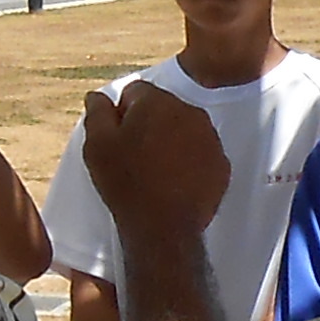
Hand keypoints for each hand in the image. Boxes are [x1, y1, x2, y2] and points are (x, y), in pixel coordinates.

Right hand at [76, 82, 230, 245]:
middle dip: (149, 125)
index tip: (118, 138)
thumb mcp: (97, 146)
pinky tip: (174, 182)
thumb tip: (97, 96)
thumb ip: (97, 113)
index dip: (122, 114)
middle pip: (163, 108)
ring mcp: (210, 138)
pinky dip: (190, 162)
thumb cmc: (126, 184)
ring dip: (171, 141)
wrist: (162, 228)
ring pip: (185, 129)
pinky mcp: (222, 164)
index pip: (135, 92)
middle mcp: (189, 112)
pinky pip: (202, 153)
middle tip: (134, 156)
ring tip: (155, 171)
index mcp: (156, 102)